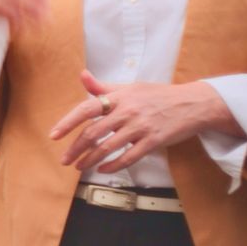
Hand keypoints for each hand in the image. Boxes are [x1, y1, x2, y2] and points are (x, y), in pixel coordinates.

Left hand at [49, 71, 234, 172]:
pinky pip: (128, 158)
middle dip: (76, 148)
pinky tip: (103, 169)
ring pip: (108, 147)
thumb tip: (82, 76)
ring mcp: (140, 127)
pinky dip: (113, 165)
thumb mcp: (131, 87)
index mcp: (120, 96)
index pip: (87, 108)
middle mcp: (127, 111)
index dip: (68, 122)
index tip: (54, 135)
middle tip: (64, 159)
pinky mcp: (153, 141)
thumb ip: (104, 87)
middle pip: (94, 132)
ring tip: (79, 167)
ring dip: (90, 160)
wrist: (192, 104)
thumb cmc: (158, 95)